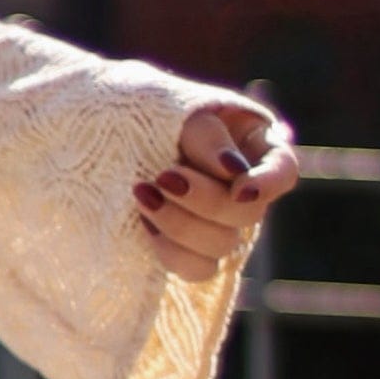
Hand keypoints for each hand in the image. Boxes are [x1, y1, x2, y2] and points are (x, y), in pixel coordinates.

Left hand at [133, 100, 297, 284]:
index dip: (268, 185)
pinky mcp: (190, 250)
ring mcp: (217, 224)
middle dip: (205, 200)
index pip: (283, 170)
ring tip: (142, 194)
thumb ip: (207, 137)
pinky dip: (169, 249)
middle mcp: (241, 189)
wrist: (96, 139)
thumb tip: (233, 170)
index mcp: (251, 148)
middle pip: (248, 213)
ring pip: (222, 245)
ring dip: (181, 223)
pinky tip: (142, 222)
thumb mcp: (175, 109)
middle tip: (163, 177)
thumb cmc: (142, 115)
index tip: (240, 190)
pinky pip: (196, 269)